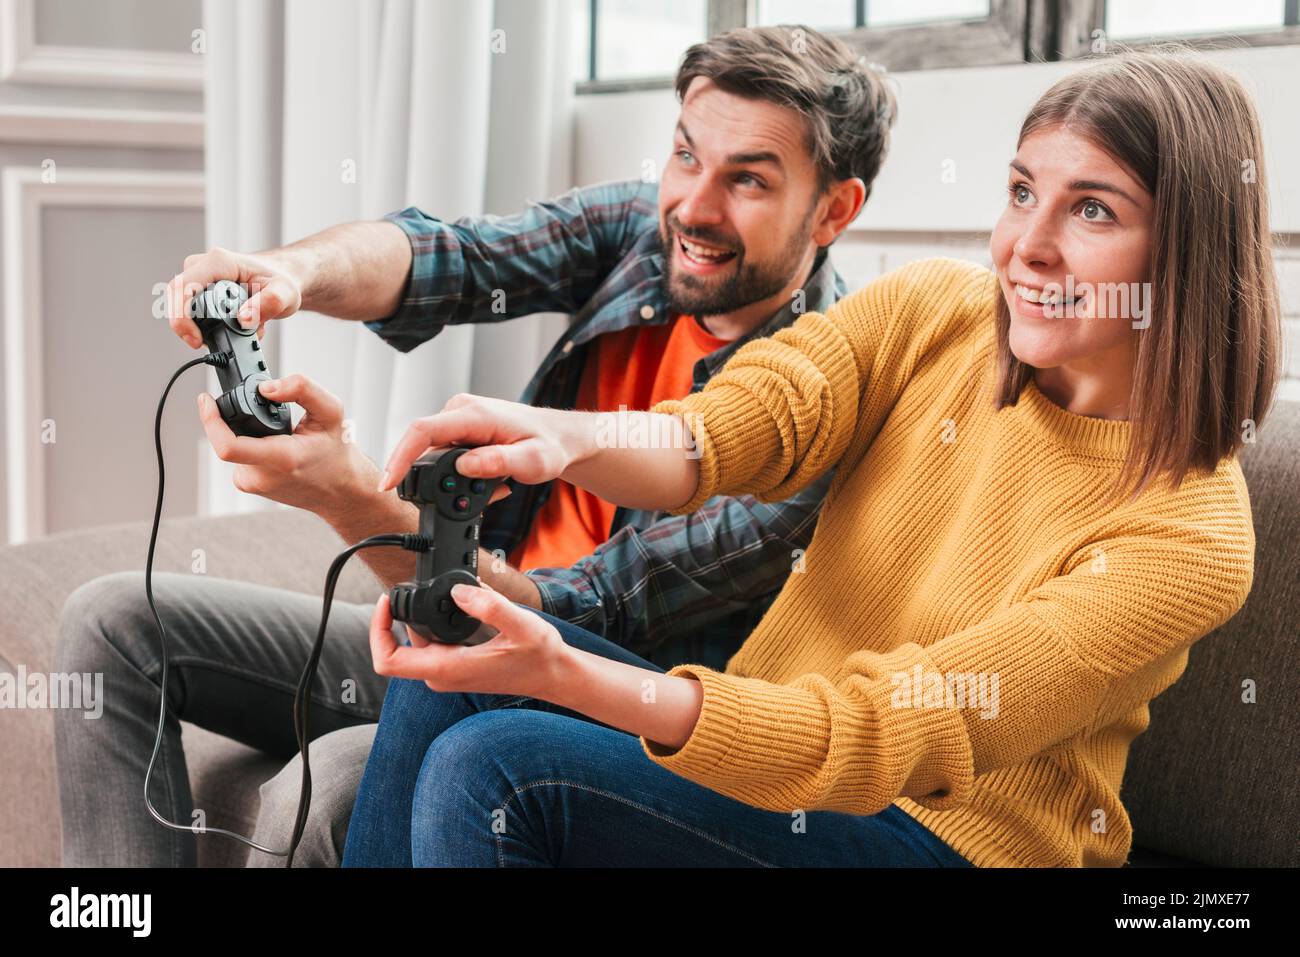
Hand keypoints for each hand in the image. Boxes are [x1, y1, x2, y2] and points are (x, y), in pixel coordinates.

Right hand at [167, 246, 305, 348]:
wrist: (282, 277)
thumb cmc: (281, 281)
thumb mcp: (285, 293)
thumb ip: (268, 305)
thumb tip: (244, 320)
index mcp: (219, 262)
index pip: (183, 287)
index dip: (181, 316)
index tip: (196, 339)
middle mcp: (203, 266)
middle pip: (177, 300)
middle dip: (193, 327)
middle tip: (220, 341)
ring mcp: (199, 278)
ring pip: (184, 309)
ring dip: (207, 328)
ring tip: (241, 329)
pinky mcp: (200, 290)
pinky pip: (193, 312)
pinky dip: (211, 326)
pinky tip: (235, 327)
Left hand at [196, 372, 370, 513]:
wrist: (340, 490)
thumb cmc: (336, 453)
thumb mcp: (331, 412)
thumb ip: (302, 389)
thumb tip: (266, 387)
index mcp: (282, 458)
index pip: (229, 445)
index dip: (211, 421)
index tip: (206, 400)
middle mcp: (263, 476)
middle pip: (228, 438)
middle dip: (238, 419)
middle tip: (262, 412)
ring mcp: (254, 484)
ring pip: (233, 446)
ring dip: (246, 433)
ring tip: (276, 434)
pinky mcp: (249, 486)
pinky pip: (237, 457)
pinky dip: (250, 445)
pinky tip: (272, 446)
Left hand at [368, 579, 569, 699]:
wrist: (553, 675)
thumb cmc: (539, 656)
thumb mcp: (520, 624)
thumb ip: (489, 605)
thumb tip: (457, 590)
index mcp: (447, 669)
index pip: (387, 660)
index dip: (378, 630)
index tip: (387, 601)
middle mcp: (441, 675)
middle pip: (397, 647)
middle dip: (400, 615)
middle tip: (415, 585)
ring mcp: (447, 672)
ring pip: (415, 642)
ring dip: (420, 616)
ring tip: (442, 591)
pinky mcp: (455, 665)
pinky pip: (431, 642)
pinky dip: (434, 622)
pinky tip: (455, 604)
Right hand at [377, 393, 579, 491]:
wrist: (559, 437)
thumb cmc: (549, 445)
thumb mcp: (531, 461)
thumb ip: (498, 463)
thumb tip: (464, 466)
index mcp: (474, 414)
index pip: (422, 431)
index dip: (400, 457)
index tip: (388, 483)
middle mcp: (461, 411)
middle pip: (424, 447)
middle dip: (439, 482)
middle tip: (477, 498)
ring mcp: (459, 420)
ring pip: (437, 457)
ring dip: (457, 482)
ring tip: (496, 487)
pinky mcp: (460, 430)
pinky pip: (447, 457)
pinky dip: (462, 477)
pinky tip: (490, 482)